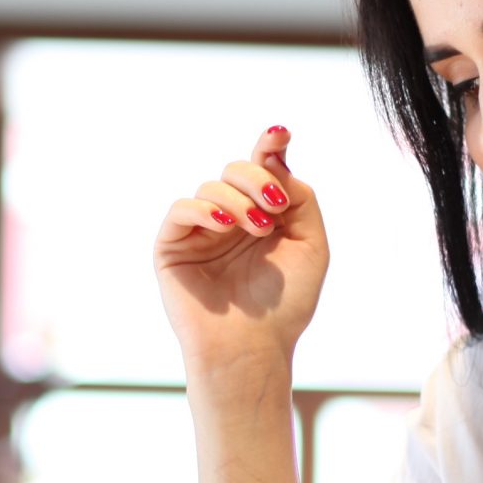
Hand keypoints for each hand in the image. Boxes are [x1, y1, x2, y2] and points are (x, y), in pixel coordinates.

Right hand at [153, 124, 328, 374]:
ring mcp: (200, 232)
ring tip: (258, 229)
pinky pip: (181, 209)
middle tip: (275, 207)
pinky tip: (226, 224)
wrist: (253, 348)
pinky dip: (204, 209)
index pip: (263, 170)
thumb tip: (276, 160)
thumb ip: (300, 198)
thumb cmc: (284, 305)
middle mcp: (229, 219)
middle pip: (236, 170)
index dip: (270, 146)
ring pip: (212, 187)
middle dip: (258, 179)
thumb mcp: (310, 244)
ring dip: (239, 201)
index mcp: (262, 216)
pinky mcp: (172, 247)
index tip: (281, 134)